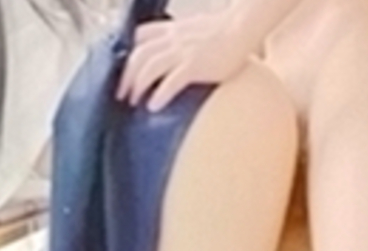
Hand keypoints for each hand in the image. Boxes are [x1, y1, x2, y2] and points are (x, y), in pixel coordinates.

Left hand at [116, 9, 251, 111]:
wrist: (244, 27)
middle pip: (138, 55)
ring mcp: (183, 51)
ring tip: (134, 101)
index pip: (141, 36)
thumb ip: (183, 36)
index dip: (129, 53)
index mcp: (173, 29)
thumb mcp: (197, 27)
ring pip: (149, 67)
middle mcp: (173, 39)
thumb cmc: (227, 30)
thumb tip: (179, 50)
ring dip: (138, 85)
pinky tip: (153, 106)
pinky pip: (170, 81)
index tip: (126, 70)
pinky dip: (159, 94)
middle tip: (123, 93)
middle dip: (127, 76)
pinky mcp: (194, 65)